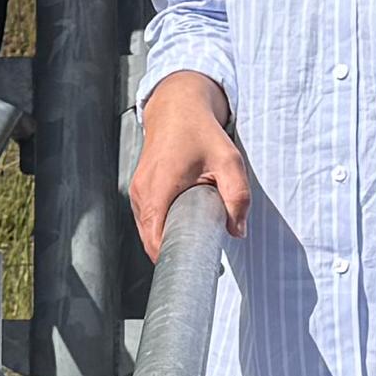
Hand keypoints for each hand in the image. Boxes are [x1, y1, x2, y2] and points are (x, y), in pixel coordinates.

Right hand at [130, 71, 254, 251]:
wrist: (178, 107)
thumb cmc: (199, 131)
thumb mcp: (228, 161)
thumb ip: (237, 197)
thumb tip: (237, 230)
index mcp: (158, 188)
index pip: (154, 239)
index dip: (171, 259)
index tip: (192, 268)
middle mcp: (142, 193)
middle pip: (150, 239)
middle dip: (173, 252)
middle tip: (201, 259)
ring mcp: (138, 192)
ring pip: (148, 230)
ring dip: (168, 239)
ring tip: (194, 245)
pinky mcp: (141, 190)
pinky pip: (148, 219)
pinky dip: (163, 227)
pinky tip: (183, 228)